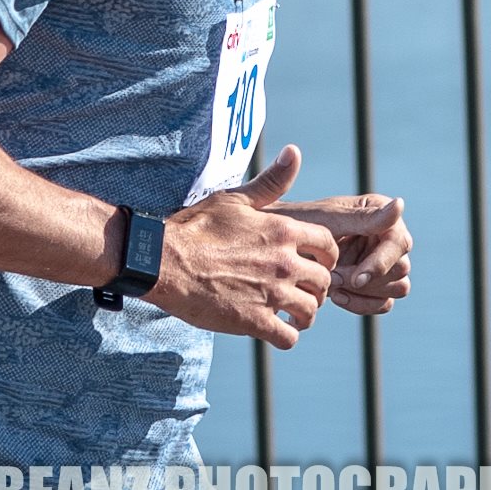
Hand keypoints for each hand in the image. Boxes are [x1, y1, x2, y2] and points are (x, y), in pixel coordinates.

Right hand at [145, 144, 336, 349]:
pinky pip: (289, 337)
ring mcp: (272, 294)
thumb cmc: (195, 227)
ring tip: (291, 315)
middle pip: (324, 282)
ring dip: (304, 314)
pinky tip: (275, 330)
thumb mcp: (234, 198)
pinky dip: (286, 335)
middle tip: (301, 291)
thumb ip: (270, 181)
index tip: (314, 263)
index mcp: (282, 231)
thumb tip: (294, 152)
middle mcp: (284, 263)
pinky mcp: (256, 321)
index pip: (328, 246)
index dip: (325, 257)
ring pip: (310, 311)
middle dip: (316, 288)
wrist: (163, 261)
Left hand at [266, 191, 411, 315]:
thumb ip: (364, 218)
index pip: (399, 244)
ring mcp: (383, 260)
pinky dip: (362, 304)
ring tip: (333, 287)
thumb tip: (401, 204)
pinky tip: (336, 296)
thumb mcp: (327, 220)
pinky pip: (384, 302)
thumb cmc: (297, 224)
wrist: (275, 245)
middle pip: (401, 269)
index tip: (354, 278)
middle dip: (367, 280)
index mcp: (381, 213)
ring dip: (365, 293)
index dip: (380, 263)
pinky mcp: (374, 282)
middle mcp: (387, 236)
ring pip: (397, 288)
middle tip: (333, 280)